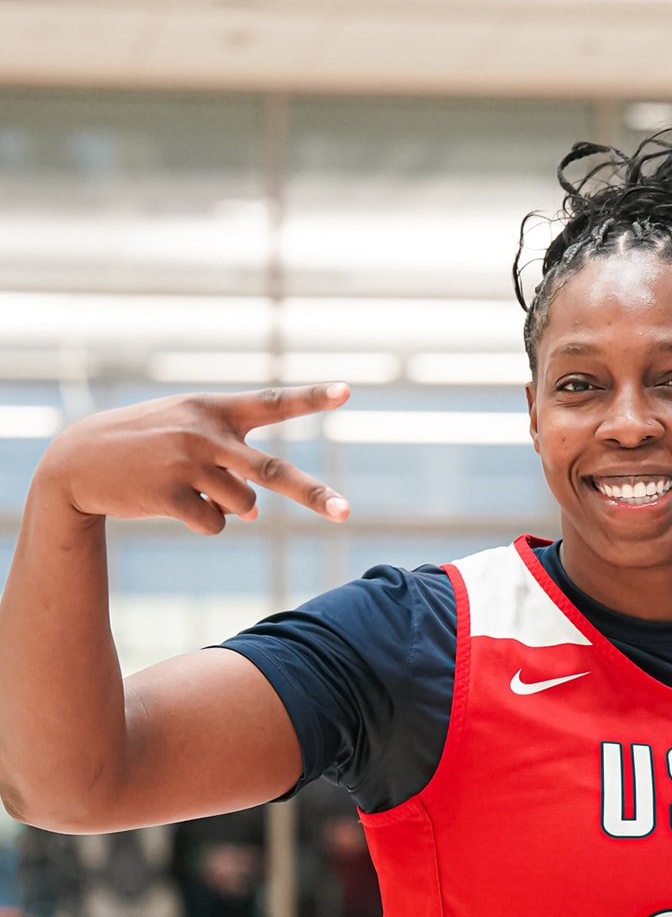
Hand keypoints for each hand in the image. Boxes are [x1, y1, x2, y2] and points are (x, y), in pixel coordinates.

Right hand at [33, 384, 352, 533]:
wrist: (80, 460)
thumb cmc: (145, 446)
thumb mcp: (187, 436)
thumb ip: (231, 467)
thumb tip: (253, 515)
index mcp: (215, 410)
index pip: (272, 403)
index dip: (310, 398)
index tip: (346, 391)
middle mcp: (206, 434)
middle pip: (273, 472)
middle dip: (314, 495)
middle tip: (347, 513)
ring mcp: (188, 464)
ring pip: (244, 507)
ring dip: (228, 508)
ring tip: (192, 488)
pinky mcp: (170, 495)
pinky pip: (214, 525)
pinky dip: (203, 522)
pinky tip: (173, 503)